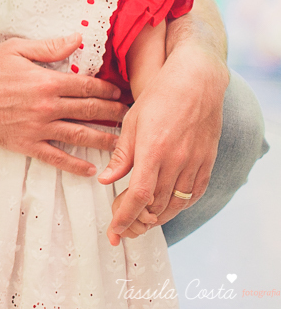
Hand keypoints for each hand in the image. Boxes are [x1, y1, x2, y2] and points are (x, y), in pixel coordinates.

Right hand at [0, 34, 126, 176]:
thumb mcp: (15, 49)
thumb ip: (48, 47)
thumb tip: (77, 39)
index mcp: (47, 81)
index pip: (87, 86)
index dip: (107, 90)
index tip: (120, 93)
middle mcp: (47, 106)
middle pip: (90, 111)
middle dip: (114, 114)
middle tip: (130, 117)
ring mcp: (38, 128)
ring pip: (80, 135)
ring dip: (104, 139)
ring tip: (122, 144)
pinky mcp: (26, 144)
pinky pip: (55, 157)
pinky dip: (74, 165)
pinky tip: (89, 170)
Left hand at [98, 45, 226, 237]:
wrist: (196, 83)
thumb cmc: (159, 97)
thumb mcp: (131, 122)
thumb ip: (121, 155)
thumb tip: (106, 180)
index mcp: (153, 150)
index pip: (139, 196)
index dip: (125, 217)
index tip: (115, 230)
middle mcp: (177, 161)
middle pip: (156, 206)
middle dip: (136, 222)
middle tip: (122, 229)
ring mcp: (194, 163)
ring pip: (175, 204)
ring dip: (156, 218)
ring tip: (139, 222)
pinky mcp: (206, 162)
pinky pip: (194, 194)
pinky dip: (178, 206)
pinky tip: (166, 208)